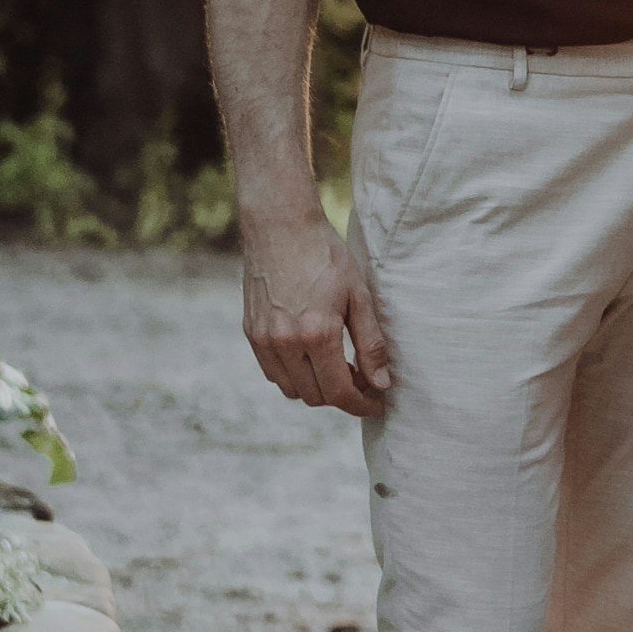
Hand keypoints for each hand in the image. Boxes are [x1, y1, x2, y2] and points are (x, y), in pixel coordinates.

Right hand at [242, 206, 392, 416]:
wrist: (281, 227)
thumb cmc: (325, 255)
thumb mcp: (359, 295)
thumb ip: (371, 343)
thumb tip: (381, 383)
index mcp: (317, 334)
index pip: (339, 392)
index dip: (361, 404)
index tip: (376, 404)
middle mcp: (285, 343)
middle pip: (315, 396)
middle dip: (341, 397)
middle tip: (363, 381)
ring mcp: (263, 340)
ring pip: (291, 389)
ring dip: (316, 388)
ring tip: (339, 368)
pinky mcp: (251, 333)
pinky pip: (273, 373)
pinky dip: (294, 376)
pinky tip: (312, 358)